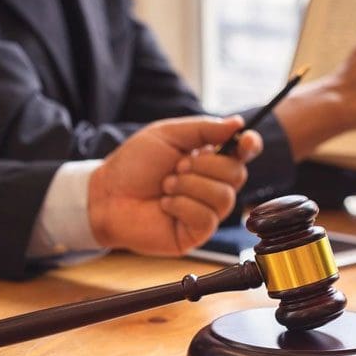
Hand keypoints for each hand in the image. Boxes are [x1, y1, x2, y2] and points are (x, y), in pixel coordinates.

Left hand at [88, 116, 261, 255]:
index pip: (244, 153)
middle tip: (177, 166)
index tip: (245, 141)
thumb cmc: (133, 165)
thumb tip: (238, 123)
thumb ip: (204, 129)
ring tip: (166, 186)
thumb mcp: (167, 135)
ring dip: (190, 186)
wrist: (106, 195)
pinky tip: (165, 204)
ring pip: (224, 197)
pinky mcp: (196, 233)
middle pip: (237, 174)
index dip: (250, 146)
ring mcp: (207, 210)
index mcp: (210, 159)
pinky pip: (207, 218)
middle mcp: (213, 185)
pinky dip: (183, 206)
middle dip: (205, 166)